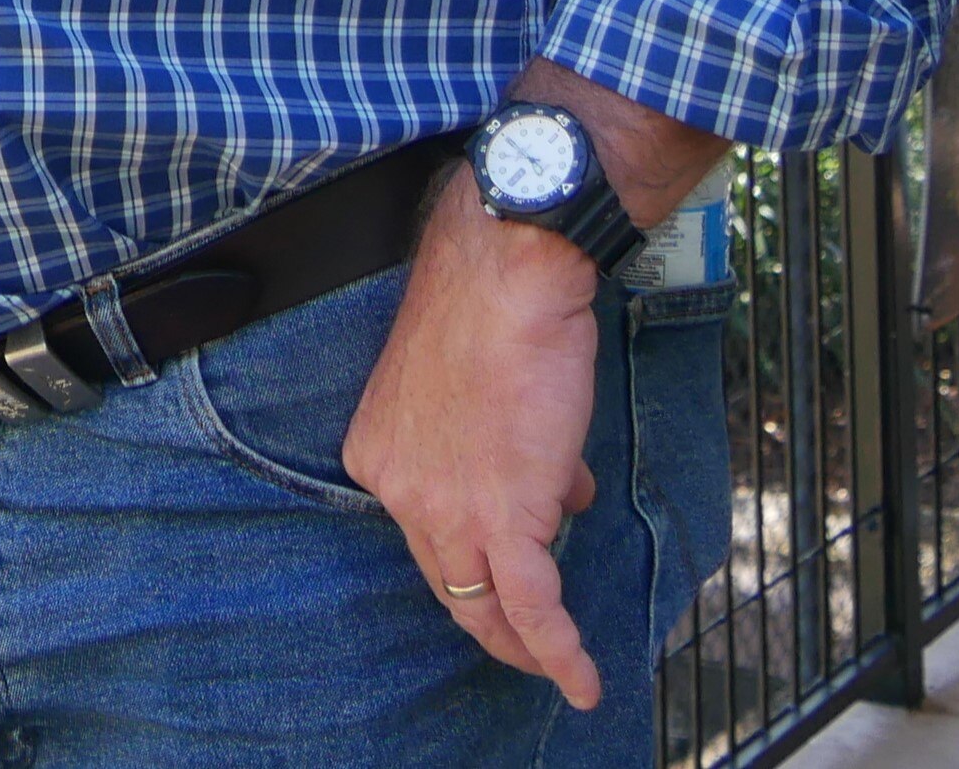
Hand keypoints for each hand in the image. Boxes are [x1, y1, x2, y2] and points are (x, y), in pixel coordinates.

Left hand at [341, 175, 611, 705]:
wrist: (507, 278)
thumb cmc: (496, 315)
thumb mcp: (479, 392)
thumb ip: (504, 450)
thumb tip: (559, 489)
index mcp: (378, 455)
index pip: (426, 531)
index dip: (476, 546)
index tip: (521, 545)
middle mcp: (397, 490)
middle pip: (446, 580)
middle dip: (490, 620)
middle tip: (529, 642)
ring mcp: (444, 509)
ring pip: (483, 606)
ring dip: (525, 646)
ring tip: (557, 670)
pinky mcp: (502, 518)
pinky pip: (529, 605)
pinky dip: (557, 650)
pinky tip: (579, 680)